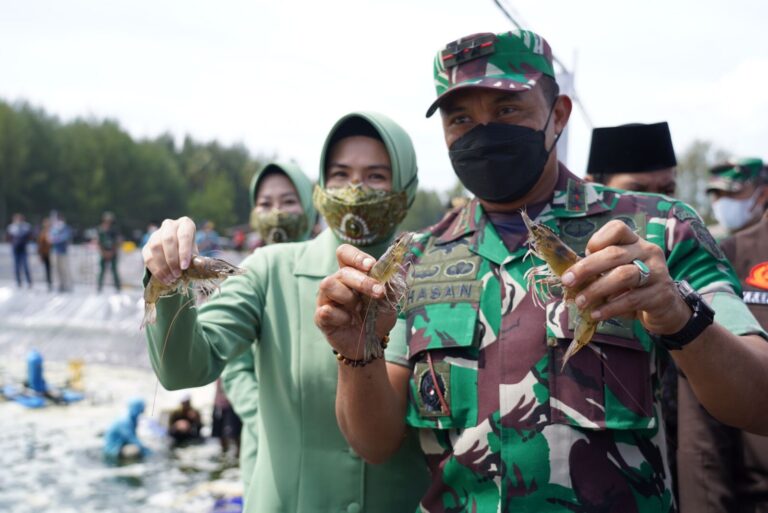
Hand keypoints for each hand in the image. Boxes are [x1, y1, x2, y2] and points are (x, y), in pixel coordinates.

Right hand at [142, 217, 198, 284]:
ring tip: (171, 279)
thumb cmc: (189, 252)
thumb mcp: (195, 253)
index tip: (184, 267)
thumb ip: (195, 258)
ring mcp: (156, 234)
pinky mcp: (147, 246)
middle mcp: (169, 225)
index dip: (184, 252)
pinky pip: (148, 257)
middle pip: (167, 240)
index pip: (184, 235)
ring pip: (155, 247)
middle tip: (177, 274)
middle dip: (172, 260)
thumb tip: (199, 264)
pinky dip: (156, 270)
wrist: (177, 253)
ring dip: (163, 266)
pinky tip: (164, 279)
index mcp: (185, 224)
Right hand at [315, 244, 394, 359]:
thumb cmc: (377, 317)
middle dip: (363, 281)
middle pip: (342, 271)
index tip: (371, 265)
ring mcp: (326, 299)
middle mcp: (336, 283)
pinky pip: (325, 310)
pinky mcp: (321, 317)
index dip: (355, 256)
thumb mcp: (389, 301)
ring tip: (358, 309)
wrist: (371, 343)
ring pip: (328, 285)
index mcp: (352, 273)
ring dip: (348, 296)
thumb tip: (395, 269)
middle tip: (378, 292)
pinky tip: (348, 321)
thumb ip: (390, 285)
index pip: (345, 253)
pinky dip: (341, 316)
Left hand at [560, 220, 690, 334]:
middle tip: (568, 281)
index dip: (597, 239)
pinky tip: (596, 314)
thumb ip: (599, 269)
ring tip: (580, 301)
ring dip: (597, 289)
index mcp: (635, 242)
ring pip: (623, 276)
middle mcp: (648, 252)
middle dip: (587, 268)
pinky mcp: (661, 295)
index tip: (583, 254)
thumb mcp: (618, 271)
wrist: (666, 308)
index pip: (617, 228)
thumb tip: (570, 275)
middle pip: (614, 254)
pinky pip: (631, 300)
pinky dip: (609, 308)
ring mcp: (658, 272)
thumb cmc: (634, 286)